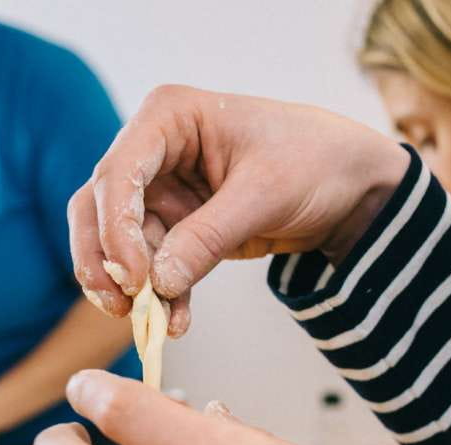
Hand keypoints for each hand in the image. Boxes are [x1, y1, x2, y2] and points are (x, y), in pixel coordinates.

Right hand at [70, 85, 409, 334]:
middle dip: (104, 258)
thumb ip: (208, 236)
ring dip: (128, 285)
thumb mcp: (265, 194)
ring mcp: (161, 191)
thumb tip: (158, 282)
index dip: (116, 225)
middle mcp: (153, 151)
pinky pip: (153, 265)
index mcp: (169, 116)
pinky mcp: (177, 227)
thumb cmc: (314, 161)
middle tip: (120, 304)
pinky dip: (160, 295)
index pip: (118, 171)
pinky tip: (175, 323)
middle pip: (99, 205)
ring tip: (147, 323)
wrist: (351, 185)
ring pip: (117, 242)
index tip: (133, 275)